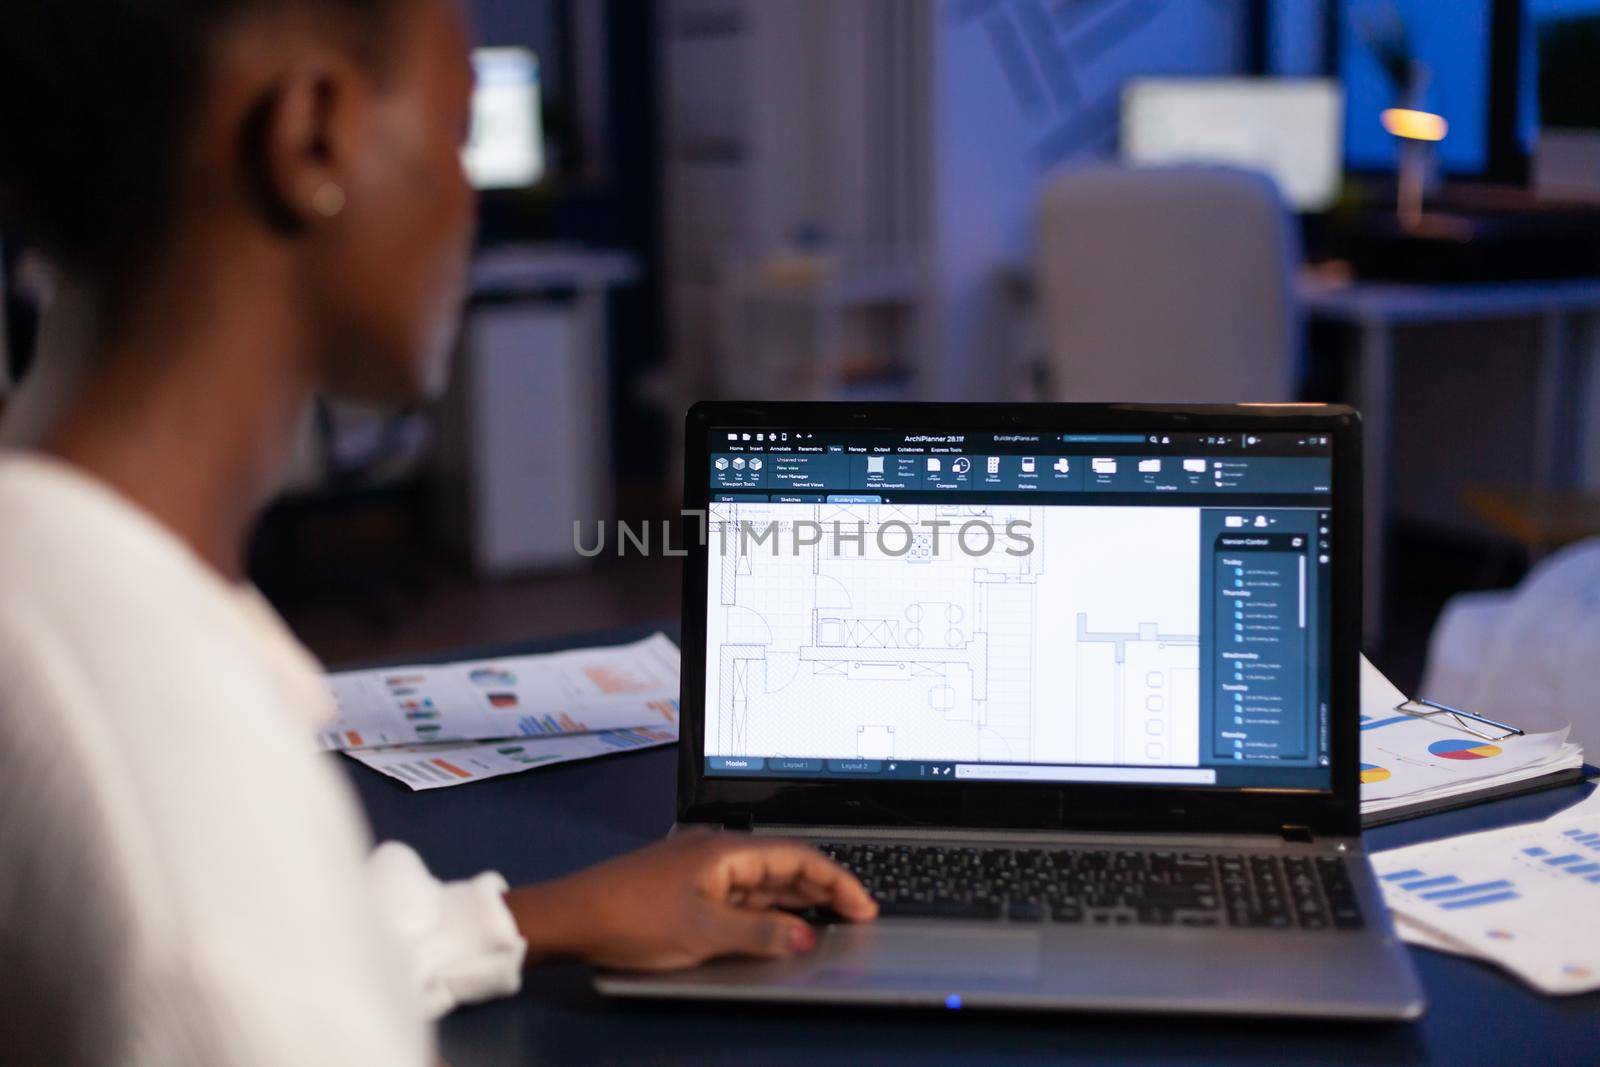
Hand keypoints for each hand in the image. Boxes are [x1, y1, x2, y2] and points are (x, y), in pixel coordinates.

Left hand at [505, 829, 876, 971]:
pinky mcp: (687, 885)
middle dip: (823, 888)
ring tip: (828, 920)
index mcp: (727, 849)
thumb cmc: (631, 918)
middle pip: (784, 864)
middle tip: (856, 915)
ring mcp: (701, 867)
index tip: (863, 905)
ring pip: (762, 880)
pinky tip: (778, 925)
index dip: (836, 880)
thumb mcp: (704, 934)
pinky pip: (739, 893)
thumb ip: (761, 935)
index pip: (798, 856)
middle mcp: (717, 850)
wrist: (571, 916)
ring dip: (796, 899)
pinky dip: (766, 909)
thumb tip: (804, 936)